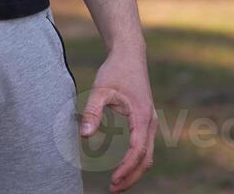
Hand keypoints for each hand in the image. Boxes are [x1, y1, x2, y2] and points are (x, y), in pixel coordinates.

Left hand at [79, 52, 156, 191]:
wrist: (129, 54)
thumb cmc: (115, 71)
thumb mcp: (100, 90)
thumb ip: (92, 113)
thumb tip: (85, 137)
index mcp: (141, 116)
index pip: (137, 150)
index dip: (126, 168)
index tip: (112, 181)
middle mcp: (149, 121)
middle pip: (146, 158)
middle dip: (131, 177)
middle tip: (112, 190)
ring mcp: (149, 121)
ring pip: (147, 154)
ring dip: (134, 171)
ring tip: (116, 183)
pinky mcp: (145, 120)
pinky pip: (144, 147)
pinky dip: (136, 161)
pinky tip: (122, 166)